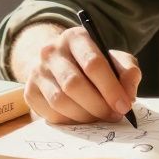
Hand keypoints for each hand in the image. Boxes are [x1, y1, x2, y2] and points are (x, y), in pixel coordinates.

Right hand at [22, 26, 140, 123]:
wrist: (61, 64)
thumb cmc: (93, 63)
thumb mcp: (114, 60)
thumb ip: (127, 72)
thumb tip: (128, 94)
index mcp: (75, 37)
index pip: (92, 63)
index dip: (110, 88)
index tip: (124, 105)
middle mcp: (51, 51)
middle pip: (74, 84)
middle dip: (98, 105)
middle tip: (113, 116)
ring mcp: (37, 71)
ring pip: (60, 101)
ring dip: (85, 116)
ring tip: (99, 118)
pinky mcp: (30, 91)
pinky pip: (50, 113)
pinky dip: (70, 121)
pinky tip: (81, 117)